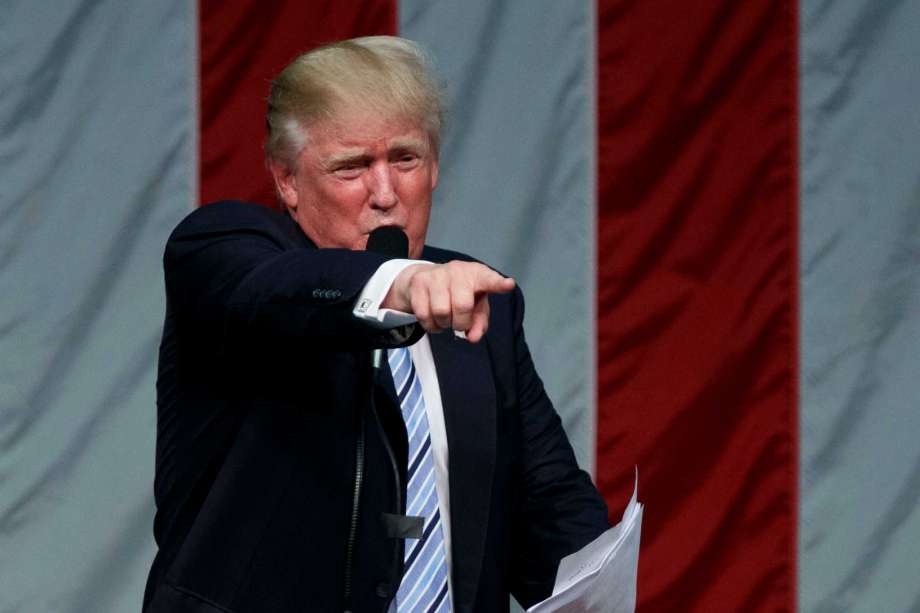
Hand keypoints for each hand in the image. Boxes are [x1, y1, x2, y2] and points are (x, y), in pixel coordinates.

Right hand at [382, 261, 515, 341]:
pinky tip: (433, 318)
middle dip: (461, 322)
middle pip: (462, 306)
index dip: (499, 284)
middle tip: (459, 322)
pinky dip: (430, 325)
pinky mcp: (418, 282)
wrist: (424, 278)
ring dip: (444, 324)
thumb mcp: (474, 306)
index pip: (490, 280)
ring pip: (441, 312)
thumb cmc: (458, 293)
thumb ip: (479, 322)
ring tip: (445, 319)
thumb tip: (473, 337)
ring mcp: (436, 275)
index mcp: (477, 274)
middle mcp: (458, 270)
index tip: (509, 285)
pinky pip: (423, 315)